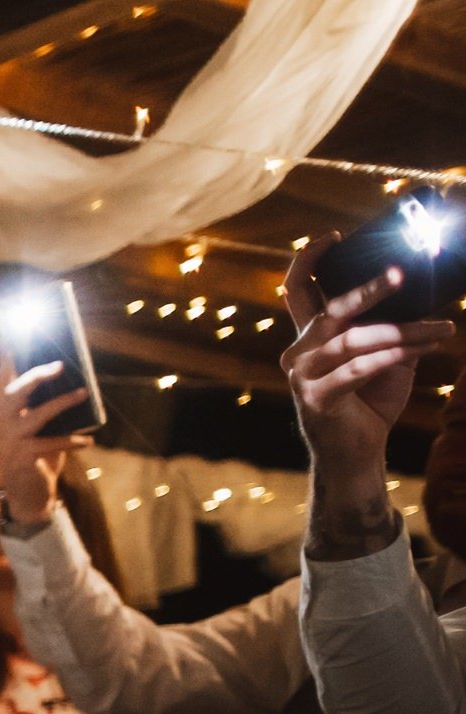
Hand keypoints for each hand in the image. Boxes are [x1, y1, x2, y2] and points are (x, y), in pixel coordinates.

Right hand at [0, 350, 94, 526]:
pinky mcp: (23, 459)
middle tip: (60, 365)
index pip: (4, 378)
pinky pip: (50, 444)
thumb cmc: (39, 457)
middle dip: (36, 376)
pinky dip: (71, 441)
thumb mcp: (41, 429)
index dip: (7, 354)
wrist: (28, 497)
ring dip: (61, 403)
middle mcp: (2, 424)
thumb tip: (76, 381)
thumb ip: (47, 407)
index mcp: (5, 412)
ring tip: (83, 394)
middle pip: (14, 392)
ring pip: (34, 416)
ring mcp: (10, 442)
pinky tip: (88, 441)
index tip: (11, 329)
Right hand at [282, 237, 455, 476]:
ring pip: (353, 341)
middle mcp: (298, 352)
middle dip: (367, 290)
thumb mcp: (385, 354)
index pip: (297, 290)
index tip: (334, 236)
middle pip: (329, 311)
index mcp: (309, 337)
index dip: (309, 260)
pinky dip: (394, 357)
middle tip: (401, 274)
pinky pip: (358, 369)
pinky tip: (424, 347)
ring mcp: (303, 377)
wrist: (356, 451)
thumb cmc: (370, 399)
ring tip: (441, 327)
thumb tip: (428, 293)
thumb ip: (391, 326)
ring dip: (402, 331)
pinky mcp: (316, 400)